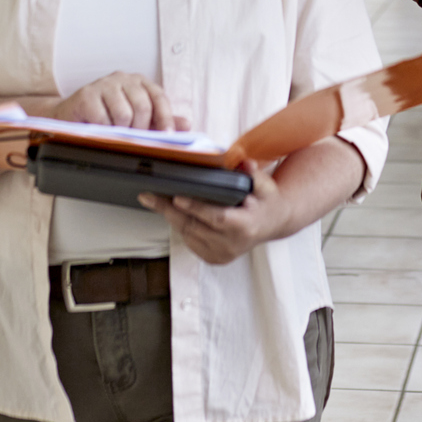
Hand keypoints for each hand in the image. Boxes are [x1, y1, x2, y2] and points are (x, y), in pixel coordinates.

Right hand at [54, 73, 187, 131]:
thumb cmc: (106, 115)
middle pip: (143, 106)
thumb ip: (160, 120)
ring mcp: (104, 84)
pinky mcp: (87, 94)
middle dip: (141, 128)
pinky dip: (104, 129)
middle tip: (134, 138)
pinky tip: (99, 128)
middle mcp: (123, 78)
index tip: (168, 136)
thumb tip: (186, 124)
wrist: (71, 115)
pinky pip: (104, 118)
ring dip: (121, 130)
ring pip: (124, 114)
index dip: (166, 117)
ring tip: (114, 132)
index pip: (159, 96)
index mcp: (138, 82)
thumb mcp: (136, 118)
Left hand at [141, 160, 288, 264]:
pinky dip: (180, 226)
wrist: (273, 224)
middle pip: (195, 227)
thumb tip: (244, 163)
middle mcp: (232, 244)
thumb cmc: (266, 201)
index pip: (217, 218)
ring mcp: (223, 254)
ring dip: (171, 217)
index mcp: (246, 226)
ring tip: (153, 200)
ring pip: (189, 235)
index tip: (177, 198)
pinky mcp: (215, 259)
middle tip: (148, 196)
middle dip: (169, 210)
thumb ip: (253, 174)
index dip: (196, 208)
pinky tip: (171, 212)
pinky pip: (191, 242)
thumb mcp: (265, 185)